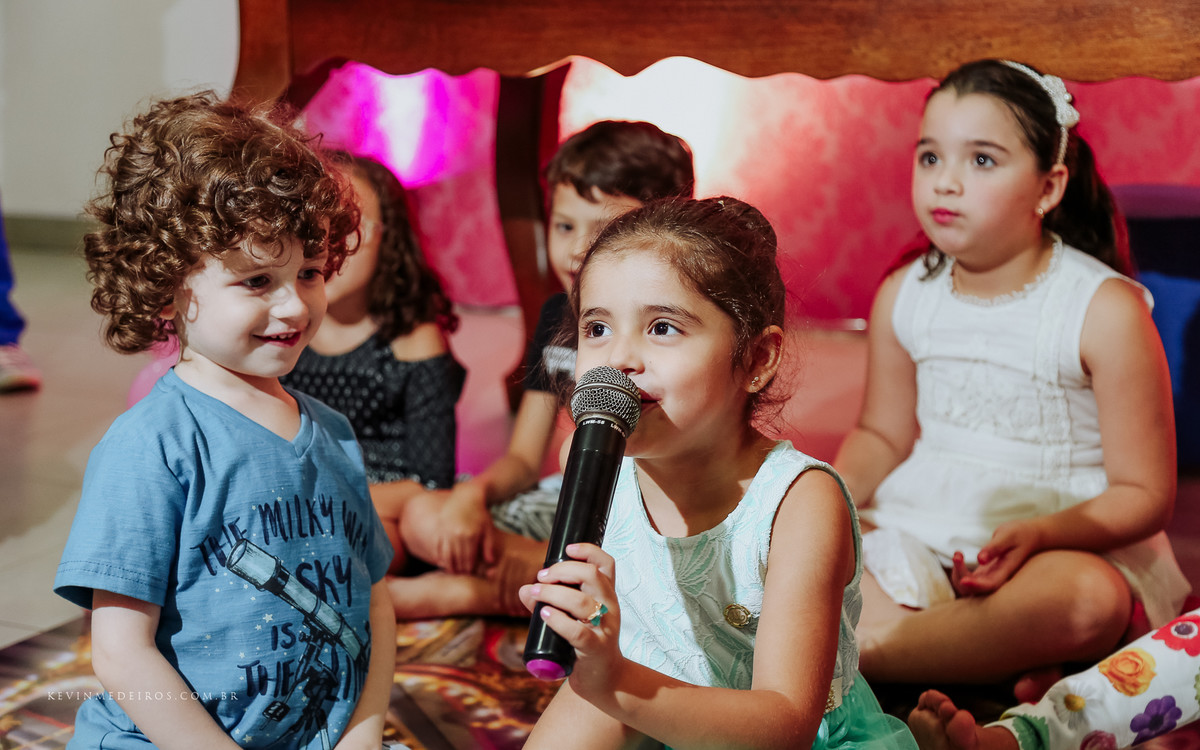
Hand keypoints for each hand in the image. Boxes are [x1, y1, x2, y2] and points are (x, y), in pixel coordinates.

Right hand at [436, 484, 495, 573]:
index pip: (468, 559)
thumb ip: (488, 546)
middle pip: (457, 559)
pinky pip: (439, 546)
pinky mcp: (441, 528)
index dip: (469, 569)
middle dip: (459, 569)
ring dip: (449, 565)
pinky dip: (441, 555)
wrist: (467, 496)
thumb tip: (490, 562)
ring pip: (446, 555)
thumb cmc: (480, 513)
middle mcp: (457, 534)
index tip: (470, 575)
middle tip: (461, 576)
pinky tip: (443, 561)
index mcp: (470, 535)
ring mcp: (447, 531)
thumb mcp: (488, 528)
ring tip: (452, 571)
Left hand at [519, 543, 624, 700]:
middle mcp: (610, 607)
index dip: (589, 550)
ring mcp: (605, 628)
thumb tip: (524, 590)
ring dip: (554, 594)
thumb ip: (548, 602)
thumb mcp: (572, 617)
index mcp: (606, 595)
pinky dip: (558, 620)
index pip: (606, 563)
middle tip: (541, 577)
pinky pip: (578, 632)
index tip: (567, 549)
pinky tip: (545, 615)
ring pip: (582, 602)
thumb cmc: (585, 643)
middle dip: (563, 570)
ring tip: (535, 594)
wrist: (604, 679)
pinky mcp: (596, 649)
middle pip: (593, 576)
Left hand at [951, 520, 1041, 594]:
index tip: (964, 580)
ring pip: (970, 588)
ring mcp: (990, 577)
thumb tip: (980, 560)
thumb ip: (994, 548)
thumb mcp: (1007, 536)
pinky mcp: (985, 573)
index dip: (976, 586)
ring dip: (958, 575)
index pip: (990, 585)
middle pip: (976, 590)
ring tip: (957, 555)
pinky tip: (959, 556)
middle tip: (957, 555)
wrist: (1028, 536)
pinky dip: (960, 571)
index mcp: (1005, 571)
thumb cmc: (1019, 534)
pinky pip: (969, 579)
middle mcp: (997, 578)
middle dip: (961, 577)